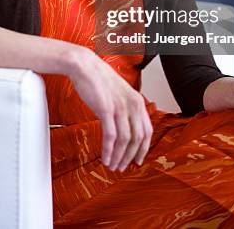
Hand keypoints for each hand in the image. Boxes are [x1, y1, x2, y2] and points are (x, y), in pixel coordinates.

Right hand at [68, 46, 153, 171]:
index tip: (138, 160)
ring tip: (112, 165)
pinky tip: (105, 158)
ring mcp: (120, 107)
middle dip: (130, 156)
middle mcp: (132, 105)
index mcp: (138, 101)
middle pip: (137, 138)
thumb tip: (127, 128)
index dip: (144, 148)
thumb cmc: (99, 80)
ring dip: (119, 156)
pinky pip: (110, 136)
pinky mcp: (106, 109)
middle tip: (122, 167)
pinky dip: (109, 151)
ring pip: (125, 140)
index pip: (148, 131)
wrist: (85, 67)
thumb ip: (126, 109)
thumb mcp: (120, 94)